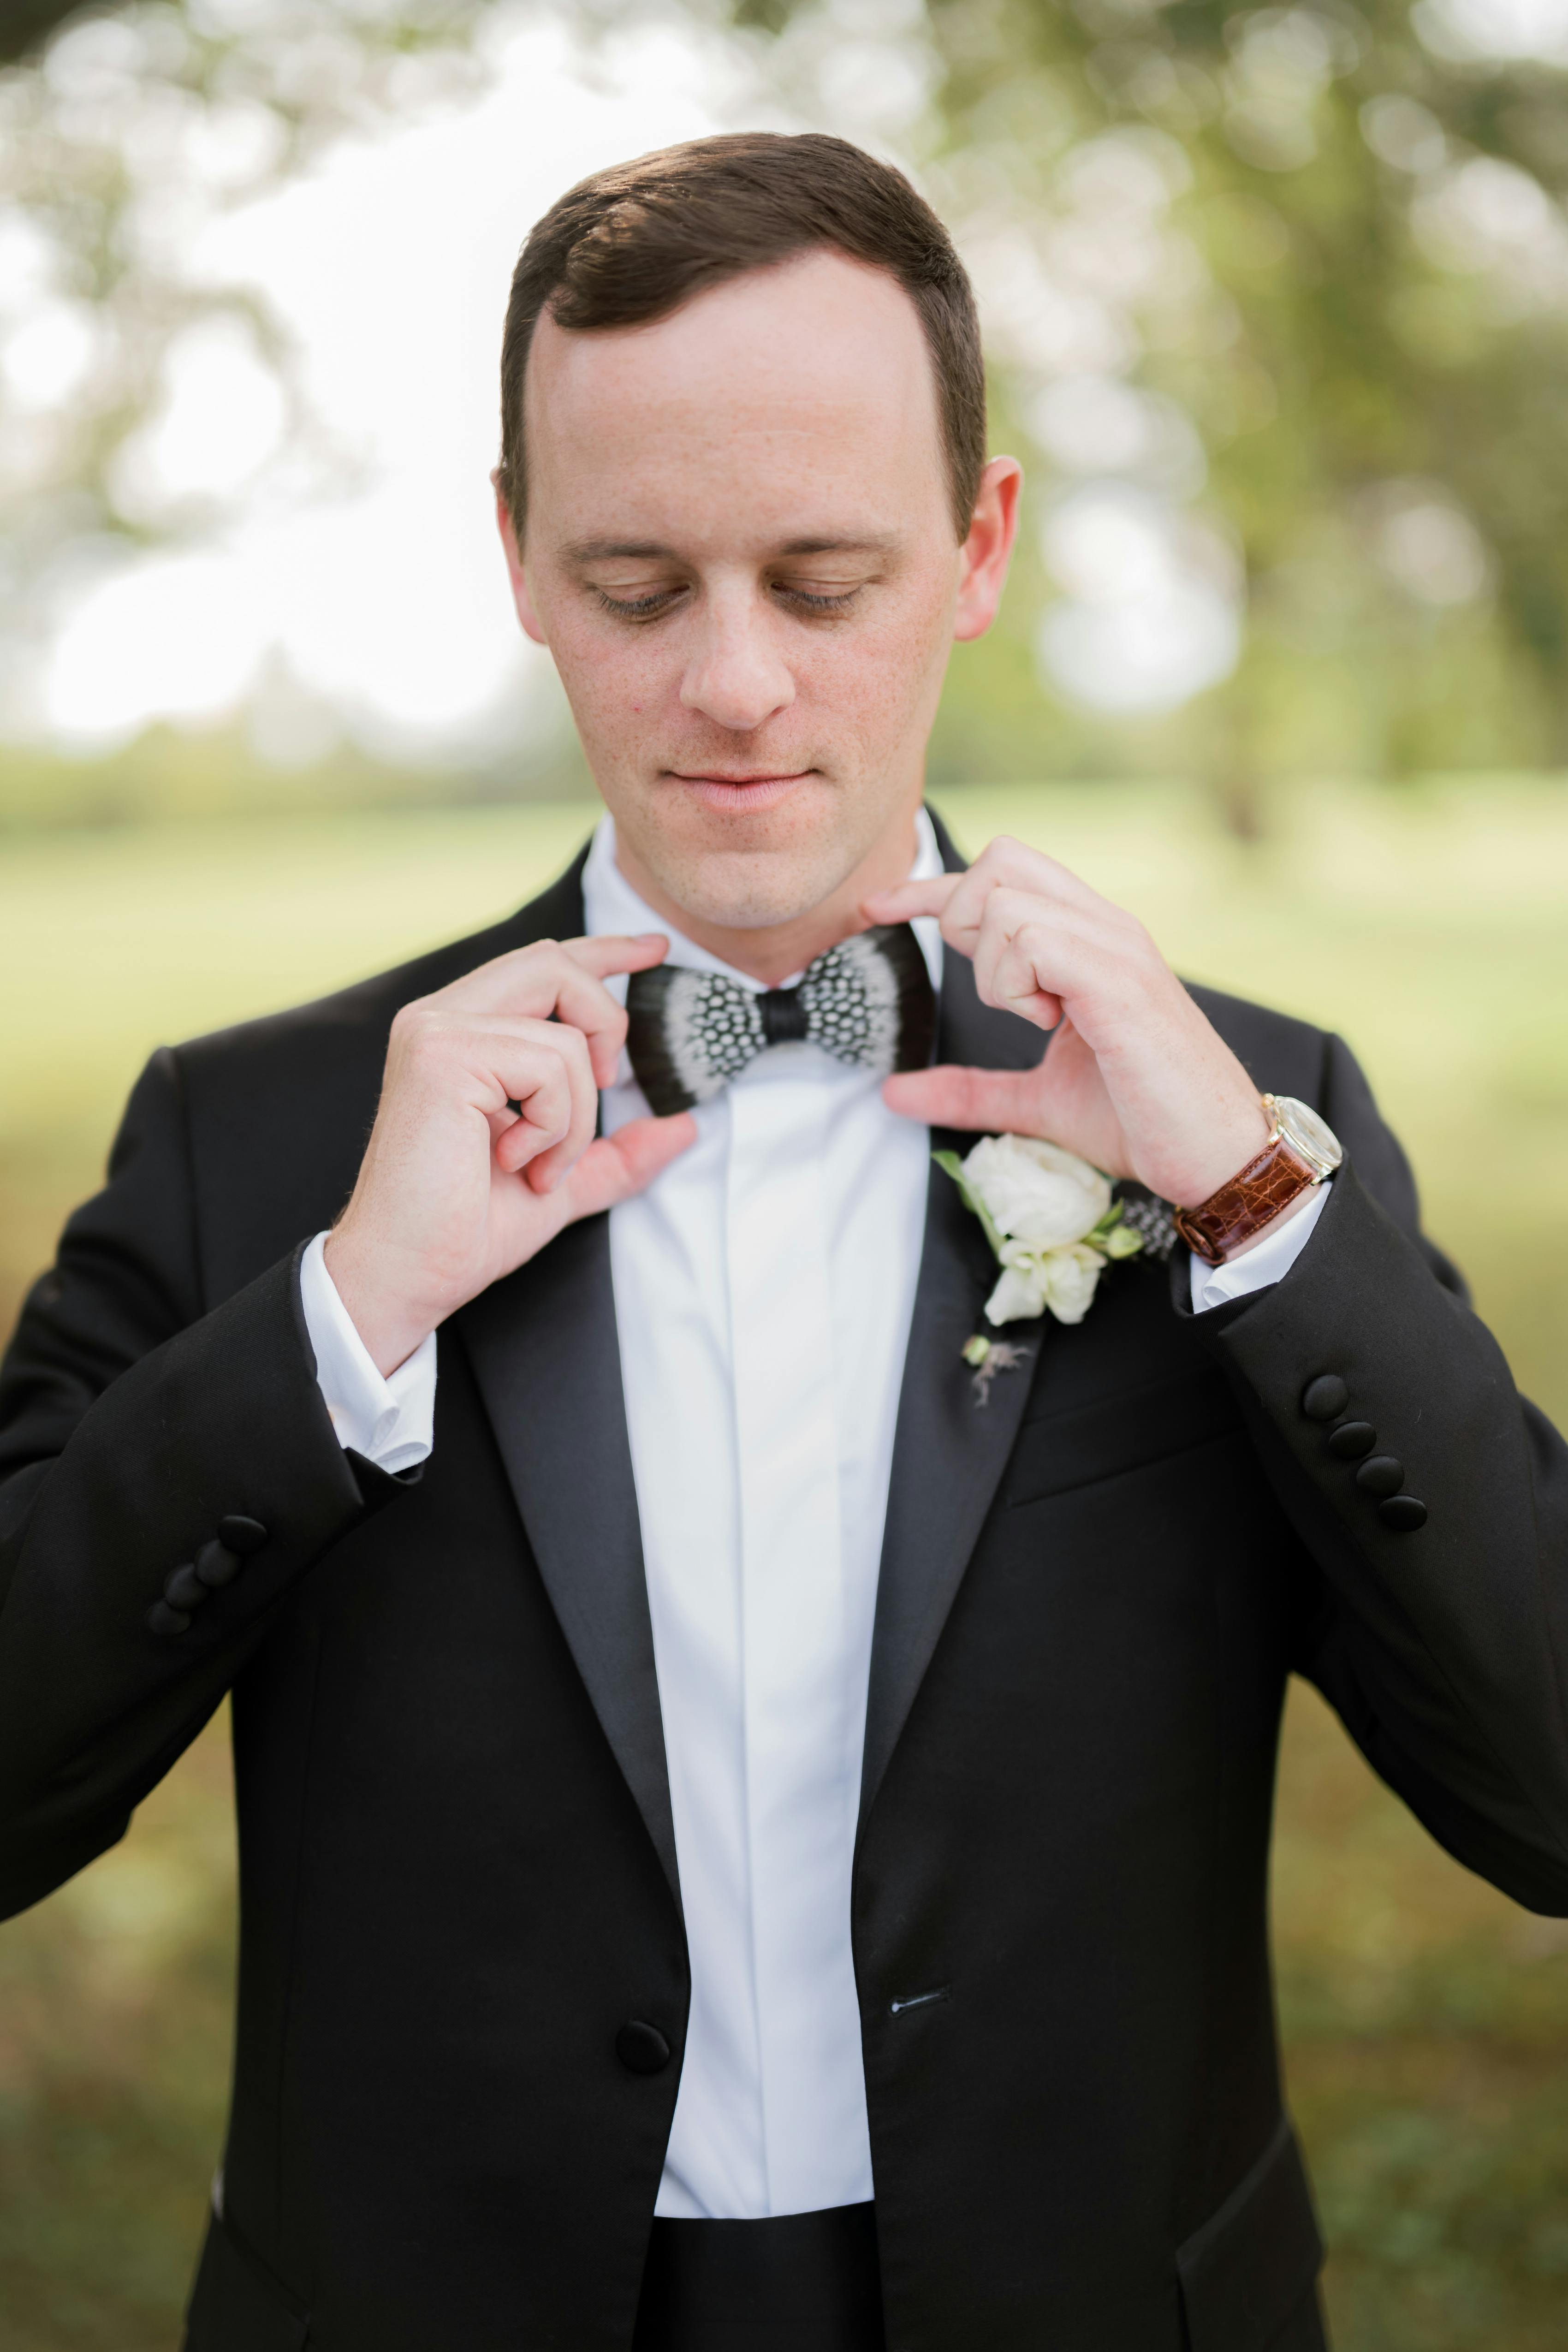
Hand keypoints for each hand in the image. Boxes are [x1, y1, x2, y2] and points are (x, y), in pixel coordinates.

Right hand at [325, 934, 695, 1373]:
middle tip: (609, 1084)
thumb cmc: (467, 1228)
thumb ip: (616, 1151)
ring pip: (565, 1036)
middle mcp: (440, 1017)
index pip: (540, 965)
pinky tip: (515, 1160)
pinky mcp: (442, 1055)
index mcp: (462, 1033)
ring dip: (576, 1116)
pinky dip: (555, 1126)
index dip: (603, 951)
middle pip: (554, 964)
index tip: (655, 949)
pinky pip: (550, 1066)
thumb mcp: (563, 1181)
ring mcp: (436, 1030)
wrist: (410, 1272)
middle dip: (605, 1022)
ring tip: (538, 1164)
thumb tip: (685, 1127)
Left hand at [864, 837, 1271, 1211]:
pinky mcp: (1119, 981)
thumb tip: (893, 1092)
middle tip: (998, 993)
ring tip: (1039, 1019)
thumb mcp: (1036, 1102)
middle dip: (965, 922)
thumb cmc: (1142, 1121)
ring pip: (1007, 903)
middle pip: (1000, 862)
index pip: (1001, 875)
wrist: (1216, 1155)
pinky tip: (1051, 1022)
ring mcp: (1116, 948)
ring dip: (997, 971)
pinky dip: (1019, 984)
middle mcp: (1105, 928)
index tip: (875, 909)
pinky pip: (1035, 941)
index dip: (929, 888)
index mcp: (1088, 942)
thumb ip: (970, 1090)